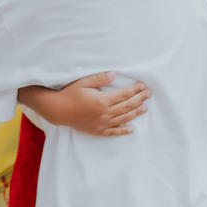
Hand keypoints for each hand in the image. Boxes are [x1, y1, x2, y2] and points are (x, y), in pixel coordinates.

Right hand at [26, 73, 150, 136]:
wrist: (58, 110)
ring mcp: (101, 124)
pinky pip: (113, 132)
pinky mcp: (97, 130)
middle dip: (139, 99)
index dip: (134, 90)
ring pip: (123, 119)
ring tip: (145, 108)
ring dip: (135, 113)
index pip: (124, 94)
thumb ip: (99, 78)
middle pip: (126, 106)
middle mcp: (104, 113)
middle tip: (148, 94)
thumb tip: (114, 74)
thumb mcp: (83, 82)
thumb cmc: (70, 93)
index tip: (143, 86)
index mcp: (102, 100)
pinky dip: (123, 131)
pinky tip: (131, 129)